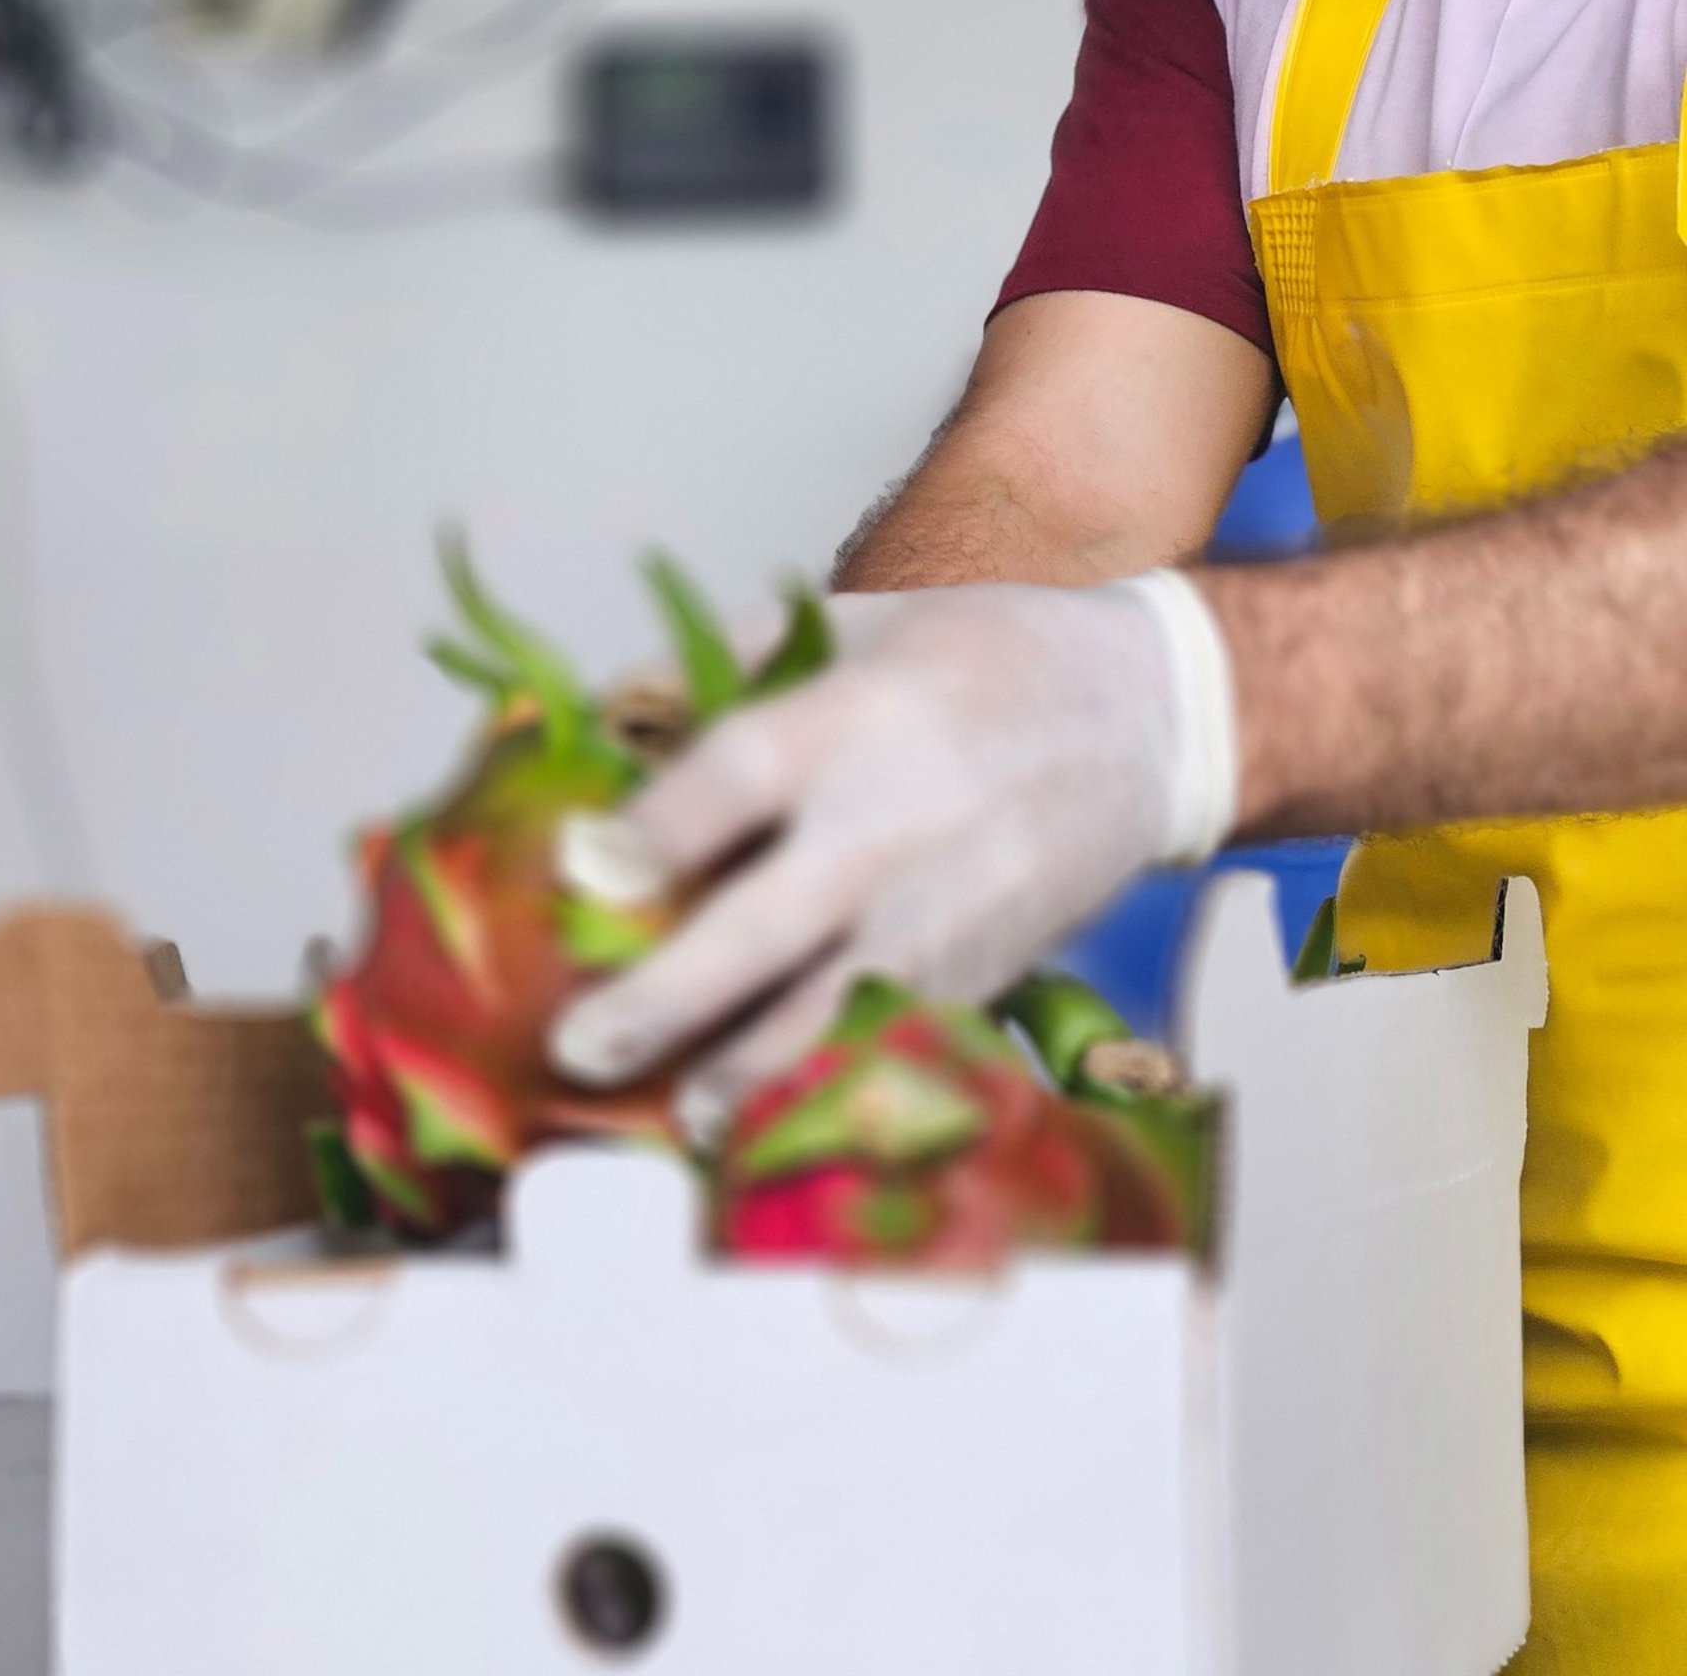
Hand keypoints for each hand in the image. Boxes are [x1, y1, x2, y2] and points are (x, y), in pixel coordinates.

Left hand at [549, 572, 1237, 1135]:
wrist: (1152, 713)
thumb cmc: (994, 653)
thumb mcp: (865, 613)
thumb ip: (737, 652)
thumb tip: (615, 706)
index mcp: (857, 714)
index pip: (734, 775)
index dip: (651, 830)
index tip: (581, 870)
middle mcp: (899, 819)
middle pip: (767, 922)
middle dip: (668, 995)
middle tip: (584, 1047)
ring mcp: (953, 907)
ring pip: (837, 1015)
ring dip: (752, 1075)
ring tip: (687, 1114)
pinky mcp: (996, 967)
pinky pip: (905, 1044)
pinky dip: (843, 1089)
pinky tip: (788, 1120)